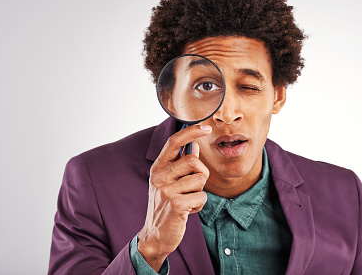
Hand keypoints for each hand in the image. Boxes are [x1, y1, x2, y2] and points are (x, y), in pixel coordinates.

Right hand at [137, 124, 211, 271]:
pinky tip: (187, 211)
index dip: (191, 132)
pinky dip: (199, 205)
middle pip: (194, 161)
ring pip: (200, 179)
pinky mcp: (176, 204)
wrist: (155, 235)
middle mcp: (159, 176)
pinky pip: (202, 196)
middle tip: (192, 187)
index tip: (206, 127)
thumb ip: (180, 164)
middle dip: (201, 174)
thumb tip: (195, 145)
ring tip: (187, 200)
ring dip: (199, 192)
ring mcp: (166, 190)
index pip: (174, 142)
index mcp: (158, 167)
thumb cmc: (165, 205)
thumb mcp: (168, 182)